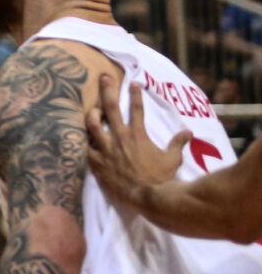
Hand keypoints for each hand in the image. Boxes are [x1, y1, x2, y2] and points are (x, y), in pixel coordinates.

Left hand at [86, 71, 185, 210]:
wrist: (146, 196)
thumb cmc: (160, 177)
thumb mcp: (172, 159)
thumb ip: (178, 143)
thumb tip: (188, 132)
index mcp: (138, 135)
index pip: (137, 109)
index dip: (135, 94)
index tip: (133, 82)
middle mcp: (120, 137)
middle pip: (110, 108)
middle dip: (107, 90)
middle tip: (104, 77)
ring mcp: (106, 148)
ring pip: (92, 124)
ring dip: (91, 114)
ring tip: (92, 109)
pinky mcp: (95, 160)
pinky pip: (85, 145)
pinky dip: (85, 140)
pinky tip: (85, 136)